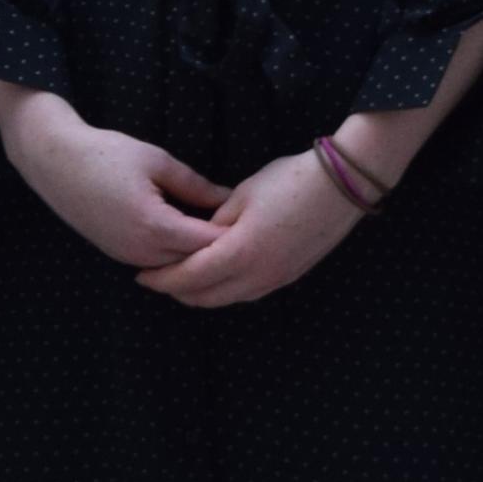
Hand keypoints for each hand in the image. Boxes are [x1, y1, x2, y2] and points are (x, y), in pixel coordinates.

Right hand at [0, 95, 230, 266]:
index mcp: (155, 226)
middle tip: (243, 230)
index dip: (233, 234)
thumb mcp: (158, 161)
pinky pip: (156, 262)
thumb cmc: (107, 154)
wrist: (55, 162)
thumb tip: (228, 199)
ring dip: (196, 254)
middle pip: (194, 263)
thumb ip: (195, 185)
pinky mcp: (117, 254)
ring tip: (219, 233)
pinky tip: (188, 235)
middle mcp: (141, 250)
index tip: (252, 222)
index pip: (208, 244)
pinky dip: (175, 253)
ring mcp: (126, 256)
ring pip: (175, 267)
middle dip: (218, 249)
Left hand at [136, 144, 363, 307]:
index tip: (141, 275)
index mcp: (240, 253)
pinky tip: (216, 275)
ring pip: (227, 299)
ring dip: (201, 293)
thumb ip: (213, 223)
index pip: (188, 277)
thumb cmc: (288, 182)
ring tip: (181, 278)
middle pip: (205, 297)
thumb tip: (195, 238)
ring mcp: (276, 280)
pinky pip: (247, 293)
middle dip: (176, 291)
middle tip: (156, 278)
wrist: (341, 186)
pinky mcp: (289, 277)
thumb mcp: (241, 195)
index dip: (162, 279)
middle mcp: (258, 276)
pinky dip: (225, 290)